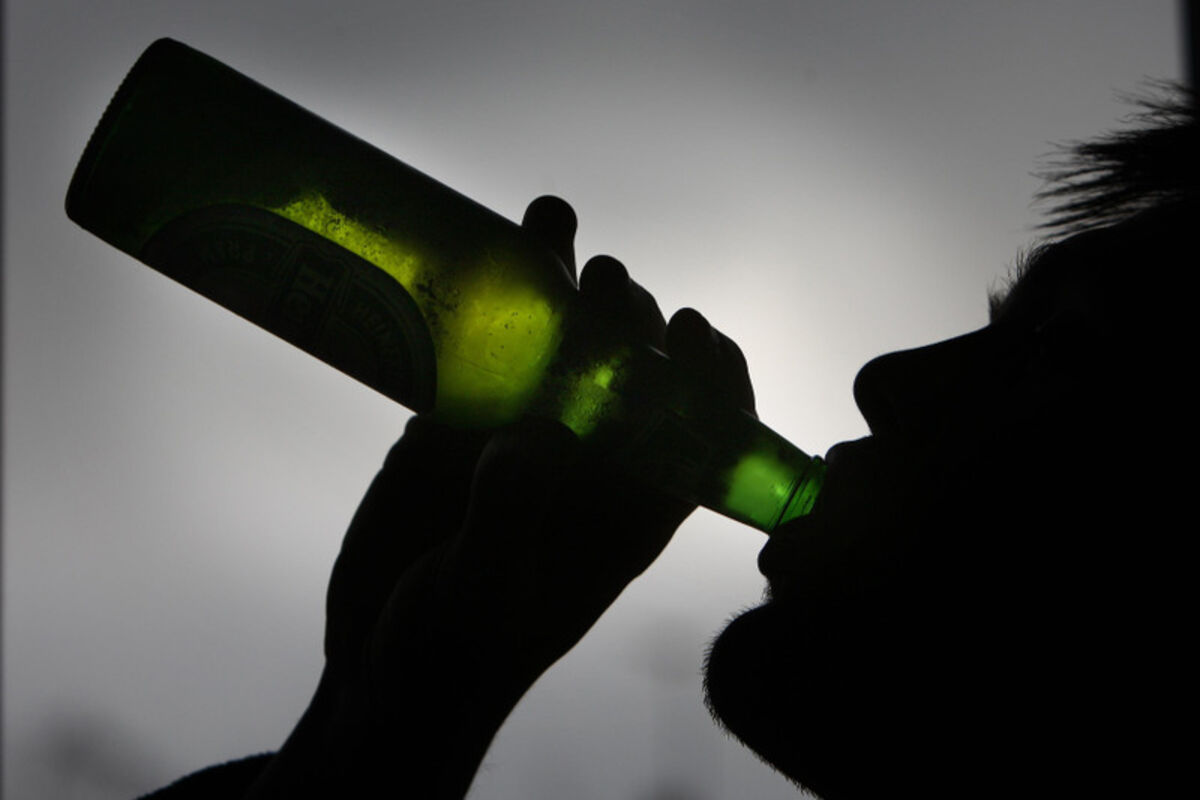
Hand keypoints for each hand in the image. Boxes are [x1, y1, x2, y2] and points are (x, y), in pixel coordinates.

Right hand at [248, 197, 755, 798]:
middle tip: (604, 281)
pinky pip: (480, 348)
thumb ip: (510, 520)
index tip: (693, 333)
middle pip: (629, 368)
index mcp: (628, 511)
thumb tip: (534, 439)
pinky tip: (482, 249)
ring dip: (561, 284)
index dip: (709, 378)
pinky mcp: (458, 421)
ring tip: (551, 222)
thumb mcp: (483, 601)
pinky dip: (483, 304)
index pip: (698, 433)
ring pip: (556, 344)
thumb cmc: (453, 656)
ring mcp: (521, 434)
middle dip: (627, 317)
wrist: (377, 667)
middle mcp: (587, 462)